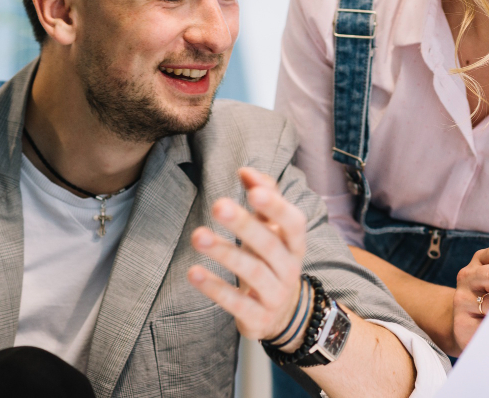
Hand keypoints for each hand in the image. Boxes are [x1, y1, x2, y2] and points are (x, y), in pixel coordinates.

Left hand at [188, 167, 307, 346]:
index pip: (293, 223)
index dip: (276, 207)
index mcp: (294, 244)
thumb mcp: (273, 230)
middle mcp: (289, 268)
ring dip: (224, 252)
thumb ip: (264, 197)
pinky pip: (236, 302)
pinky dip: (215, 288)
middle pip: (269, 245)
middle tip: (217, 205)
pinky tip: (194, 273)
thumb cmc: (272, 260)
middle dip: (244, 225)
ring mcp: (275, 295)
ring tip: (198, 236)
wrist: (283, 314)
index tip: (253, 191)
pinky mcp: (257, 317)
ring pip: (252, 272)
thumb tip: (246, 170)